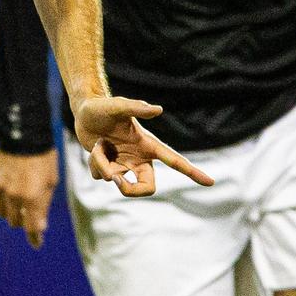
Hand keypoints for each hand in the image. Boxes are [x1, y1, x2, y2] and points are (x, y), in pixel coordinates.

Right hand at [0, 148, 60, 247]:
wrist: (24, 136)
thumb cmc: (43, 159)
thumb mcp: (50, 183)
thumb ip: (43, 206)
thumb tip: (39, 227)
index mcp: (32, 197)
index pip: (31, 227)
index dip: (34, 238)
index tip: (37, 243)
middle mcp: (14, 195)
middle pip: (15, 222)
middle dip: (23, 221)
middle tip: (29, 214)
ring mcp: (0, 188)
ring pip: (2, 213)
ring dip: (10, 212)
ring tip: (17, 203)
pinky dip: (0, 202)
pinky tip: (6, 195)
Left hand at [73, 95, 215, 197]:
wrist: (85, 111)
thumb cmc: (103, 107)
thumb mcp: (118, 106)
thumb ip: (137, 107)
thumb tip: (158, 110)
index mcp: (149, 145)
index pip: (175, 161)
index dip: (193, 172)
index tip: (210, 182)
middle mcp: (140, 157)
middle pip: (147, 187)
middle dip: (129, 190)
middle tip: (115, 178)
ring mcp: (125, 163)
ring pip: (116, 180)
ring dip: (103, 164)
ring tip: (100, 144)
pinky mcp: (110, 166)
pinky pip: (102, 177)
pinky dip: (95, 164)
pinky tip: (95, 148)